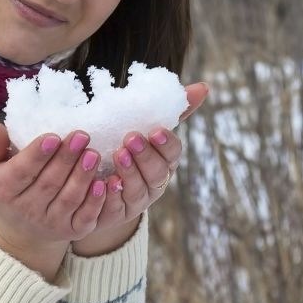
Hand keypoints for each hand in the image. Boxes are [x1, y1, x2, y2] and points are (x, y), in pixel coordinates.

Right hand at [0, 120, 110, 277]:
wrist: (21, 229)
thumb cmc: (9, 185)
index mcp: (4, 190)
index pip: (21, 172)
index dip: (37, 155)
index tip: (53, 137)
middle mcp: (26, 210)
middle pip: (48, 183)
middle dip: (66, 159)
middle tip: (81, 136)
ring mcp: (50, 223)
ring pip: (69, 199)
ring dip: (82, 177)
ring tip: (93, 154)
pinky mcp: (72, 231)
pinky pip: (85, 217)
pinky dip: (95, 202)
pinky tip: (103, 183)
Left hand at [81, 82, 208, 245]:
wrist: (98, 184)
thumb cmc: (129, 150)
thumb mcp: (146, 129)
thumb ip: (171, 110)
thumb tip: (204, 87)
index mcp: (164, 162)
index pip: (172, 154)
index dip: (165, 144)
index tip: (154, 131)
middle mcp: (154, 184)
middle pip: (157, 173)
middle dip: (145, 156)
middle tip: (130, 139)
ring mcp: (136, 202)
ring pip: (138, 191)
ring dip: (129, 172)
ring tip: (116, 154)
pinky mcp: (115, 214)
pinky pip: (114, 208)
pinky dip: (110, 196)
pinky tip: (103, 183)